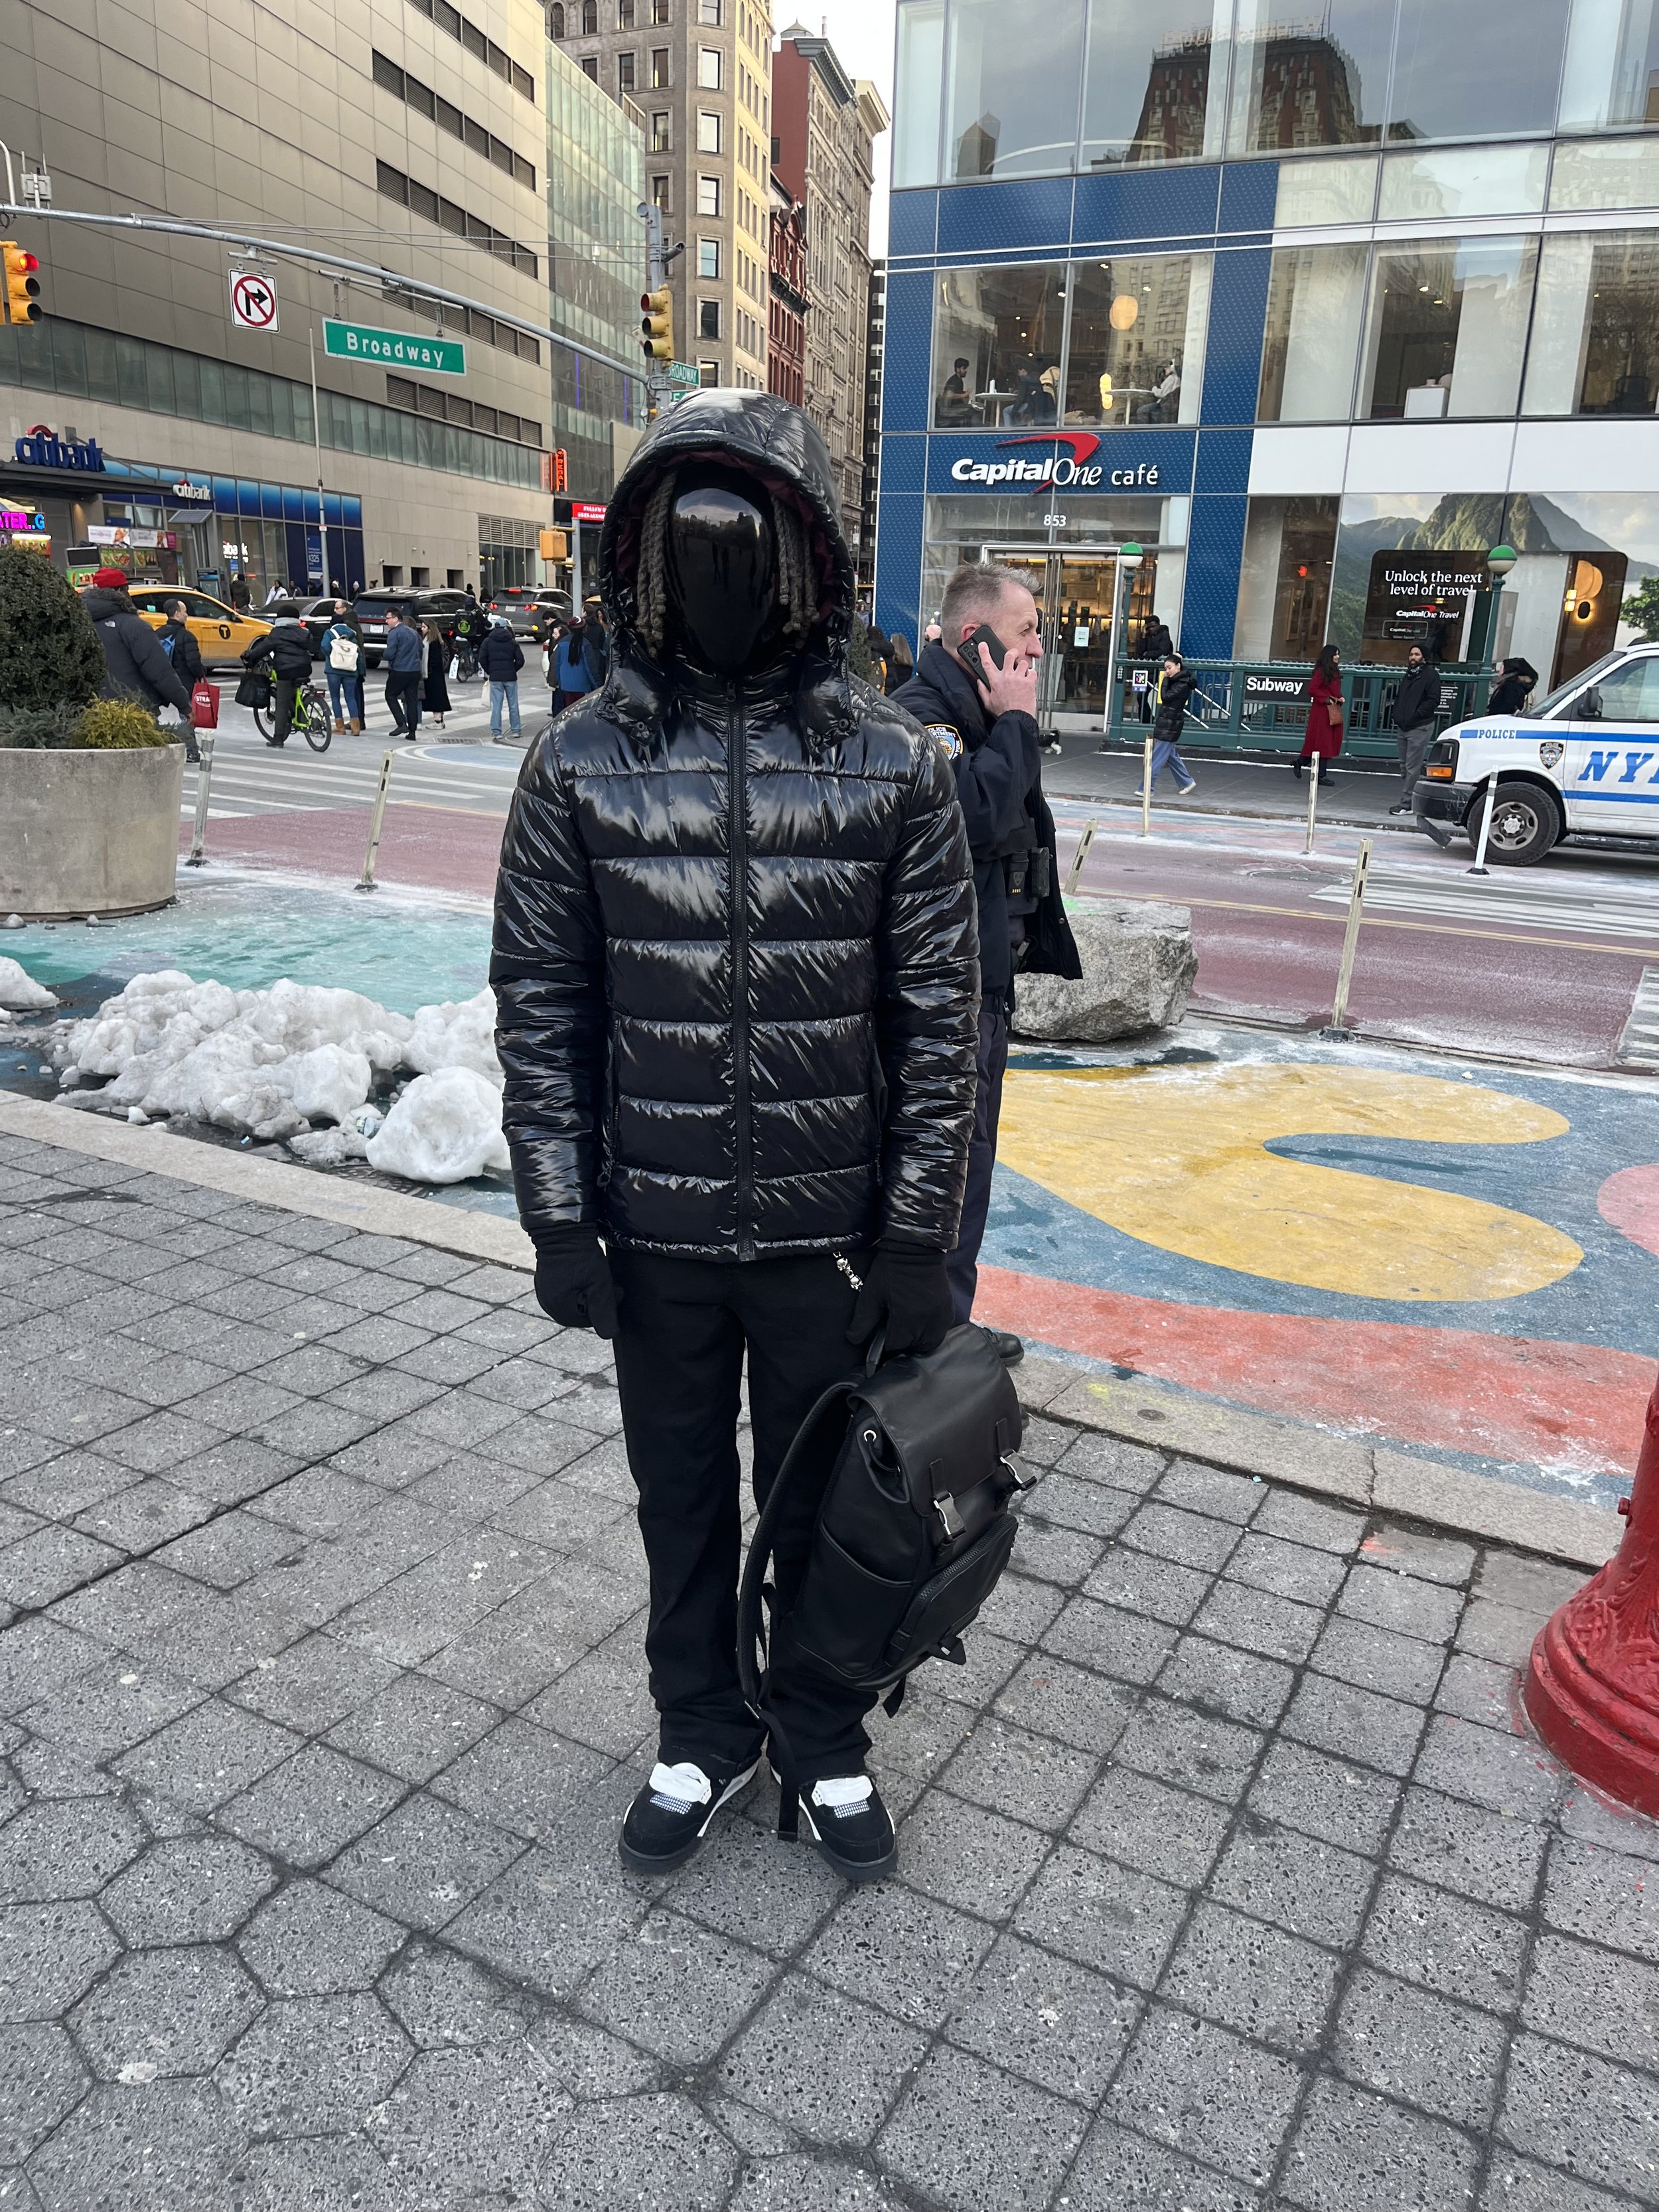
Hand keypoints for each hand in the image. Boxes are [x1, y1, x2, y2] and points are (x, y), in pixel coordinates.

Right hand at [532, 1226, 618, 1337]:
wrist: (563, 1228)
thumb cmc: (581, 1256)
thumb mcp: (599, 1284)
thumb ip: (604, 1311)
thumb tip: (610, 1336)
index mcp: (559, 1308)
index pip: (589, 1321)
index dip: (605, 1307)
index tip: (614, 1291)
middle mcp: (548, 1304)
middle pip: (581, 1312)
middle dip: (597, 1299)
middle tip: (609, 1282)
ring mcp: (544, 1292)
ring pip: (575, 1301)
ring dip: (589, 1292)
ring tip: (597, 1275)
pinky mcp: (546, 1282)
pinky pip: (567, 1291)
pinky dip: (579, 1285)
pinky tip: (586, 1272)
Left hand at [846, 1243, 954, 1357]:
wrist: (916, 1248)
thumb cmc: (890, 1271)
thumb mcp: (871, 1294)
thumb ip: (863, 1320)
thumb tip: (853, 1340)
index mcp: (907, 1321)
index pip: (895, 1346)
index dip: (885, 1343)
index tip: (881, 1334)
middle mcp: (928, 1323)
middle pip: (914, 1348)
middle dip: (902, 1343)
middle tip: (893, 1330)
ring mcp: (941, 1318)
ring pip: (929, 1343)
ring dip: (918, 1341)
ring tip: (907, 1329)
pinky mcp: (949, 1310)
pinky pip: (940, 1331)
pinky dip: (930, 1332)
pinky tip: (920, 1322)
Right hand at [973, 643, 1039, 722]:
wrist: (1016, 719)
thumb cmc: (1003, 712)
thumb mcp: (988, 703)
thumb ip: (983, 690)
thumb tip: (979, 682)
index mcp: (995, 681)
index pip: (987, 663)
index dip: (984, 652)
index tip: (983, 645)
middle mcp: (1006, 677)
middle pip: (1009, 656)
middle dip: (1012, 653)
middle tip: (1014, 654)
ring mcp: (1018, 678)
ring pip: (1023, 663)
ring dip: (1023, 668)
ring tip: (1023, 675)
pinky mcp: (1029, 682)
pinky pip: (1033, 672)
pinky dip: (1032, 675)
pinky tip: (1029, 681)